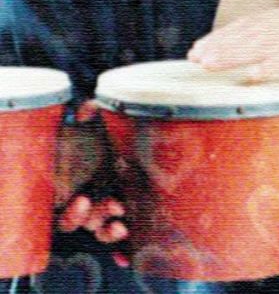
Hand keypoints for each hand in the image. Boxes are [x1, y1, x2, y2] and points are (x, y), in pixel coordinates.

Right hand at [56, 101, 129, 266]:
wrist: (125, 132)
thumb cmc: (101, 130)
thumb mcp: (93, 121)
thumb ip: (87, 113)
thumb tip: (87, 108)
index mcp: (77, 187)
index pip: (67, 215)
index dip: (73, 214)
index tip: (83, 200)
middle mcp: (91, 201)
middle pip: (90, 222)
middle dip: (101, 217)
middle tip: (116, 204)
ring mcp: (109, 206)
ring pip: (105, 230)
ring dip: (112, 232)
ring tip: (124, 226)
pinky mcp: (128, 206)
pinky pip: (123, 235)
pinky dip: (125, 249)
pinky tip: (130, 252)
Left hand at [187, 0, 278, 89]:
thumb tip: (258, 68)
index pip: (251, 24)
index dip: (222, 36)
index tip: (197, 50)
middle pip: (253, 30)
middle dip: (221, 45)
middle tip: (194, 59)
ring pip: (267, 41)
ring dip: (237, 54)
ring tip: (212, 66)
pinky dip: (272, 65)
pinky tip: (253, 76)